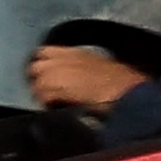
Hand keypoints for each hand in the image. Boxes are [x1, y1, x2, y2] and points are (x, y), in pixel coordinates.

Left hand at [25, 40, 148, 116]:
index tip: (42, 75)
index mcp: (73, 52)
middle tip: (44, 91)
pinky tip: (54, 108)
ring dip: (41, 92)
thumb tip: (73, 77)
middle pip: (35, 66)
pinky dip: (46, 103)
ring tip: (49, 102)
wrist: (124, 90)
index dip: (41, 64)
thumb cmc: (119, 80)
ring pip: (37, 82)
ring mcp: (58, 73)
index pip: (43, 51)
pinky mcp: (57, 90)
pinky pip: (43, 96)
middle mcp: (62, 59)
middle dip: (37, 78)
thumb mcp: (97, 64)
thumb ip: (79, 67)